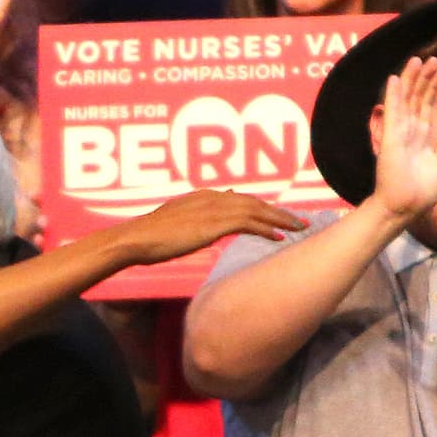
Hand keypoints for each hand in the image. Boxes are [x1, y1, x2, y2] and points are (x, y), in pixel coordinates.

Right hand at [134, 189, 304, 262]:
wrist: (136, 239)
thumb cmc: (150, 238)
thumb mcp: (175, 224)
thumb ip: (195, 220)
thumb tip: (210, 224)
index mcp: (203, 197)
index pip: (241, 200)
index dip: (262, 208)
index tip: (278, 216)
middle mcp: (212, 197)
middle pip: (254, 202)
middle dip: (279, 211)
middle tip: (301, 221)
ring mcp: (214, 209)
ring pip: (257, 210)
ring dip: (280, 218)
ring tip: (299, 228)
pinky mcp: (214, 223)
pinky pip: (248, 223)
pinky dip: (266, 229)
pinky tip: (278, 237)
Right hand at [373, 56, 436, 222]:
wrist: (405, 208)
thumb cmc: (422, 192)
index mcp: (422, 138)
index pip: (427, 107)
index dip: (433, 89)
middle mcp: (410, 132)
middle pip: (417, 99)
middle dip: (425, 79)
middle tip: (432, 59)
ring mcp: (399, 134)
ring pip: (406, 101)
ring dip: (411, 80)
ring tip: (417, 60)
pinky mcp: (391, 139)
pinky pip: (393, 113)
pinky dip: (393, 96)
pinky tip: (394, 79)